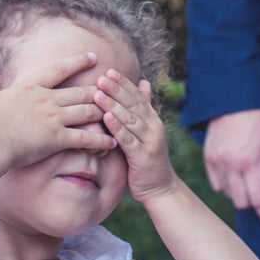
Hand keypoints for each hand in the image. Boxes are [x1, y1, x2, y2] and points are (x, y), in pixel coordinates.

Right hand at [0, 53, 115, 167]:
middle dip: (99, 90)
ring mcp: (54, 118)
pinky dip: (101, 140)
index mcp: (31, 87)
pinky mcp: (58, 137)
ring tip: (116, 115)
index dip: (78, 62)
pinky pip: (86, 137)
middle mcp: (47, 99)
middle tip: (112, 89)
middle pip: (81, 91)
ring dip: (103, 113)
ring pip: (88, 111)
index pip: (59, 69)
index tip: (93, 56)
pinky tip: (112, 142)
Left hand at [94, 72, 175, 201]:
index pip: (138, 96)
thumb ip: (143, 108)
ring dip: (113, 105)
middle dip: (117, 90)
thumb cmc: (147, 159)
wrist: (160, 188)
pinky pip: (128, 140)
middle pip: (133, 104)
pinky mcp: (143, 157)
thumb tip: (143, 81)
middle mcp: (154, 127)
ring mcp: (150, 141)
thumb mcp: (146, 131)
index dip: (124, 83)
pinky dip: (117, 128)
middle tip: (101, 77)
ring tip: (98, 94)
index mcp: (153, 119)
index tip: (109, 71)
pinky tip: (106, 118)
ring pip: (130, 119)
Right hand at [202, 108, 259, 231]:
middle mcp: (231, 164)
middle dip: (255, 204)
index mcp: (251, 162)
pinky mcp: (208, 156)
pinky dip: (227, 186)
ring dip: (241, 194)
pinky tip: (237, 177)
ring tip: (250, 183)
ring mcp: (217, 161)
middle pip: (242, 202)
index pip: (259, 200)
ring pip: (228, 194)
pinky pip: (216, 183)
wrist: (236, 96)